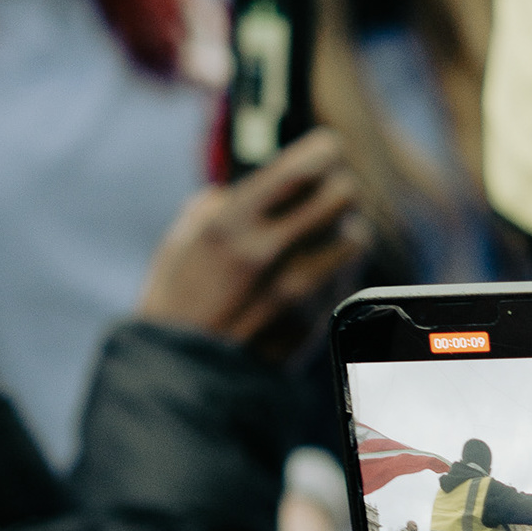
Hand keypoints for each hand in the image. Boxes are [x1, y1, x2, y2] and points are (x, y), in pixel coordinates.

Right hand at [135, 130, 366, 348]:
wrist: (180, 380)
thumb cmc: (175, 307)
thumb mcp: (182, 241)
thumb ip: (221, 205)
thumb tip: (251, 184)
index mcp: (234, 222)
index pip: (307, 164)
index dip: (324, 150)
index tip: (324, 150)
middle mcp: (271, 253)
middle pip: (344, 195)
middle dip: (340, 186)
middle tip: (329, 191)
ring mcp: (297, 292)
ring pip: (356, 237)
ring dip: (345, 229)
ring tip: (326, 235)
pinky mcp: (313, 323)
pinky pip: (346, 278)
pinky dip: (338, 267)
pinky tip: (317, 271)